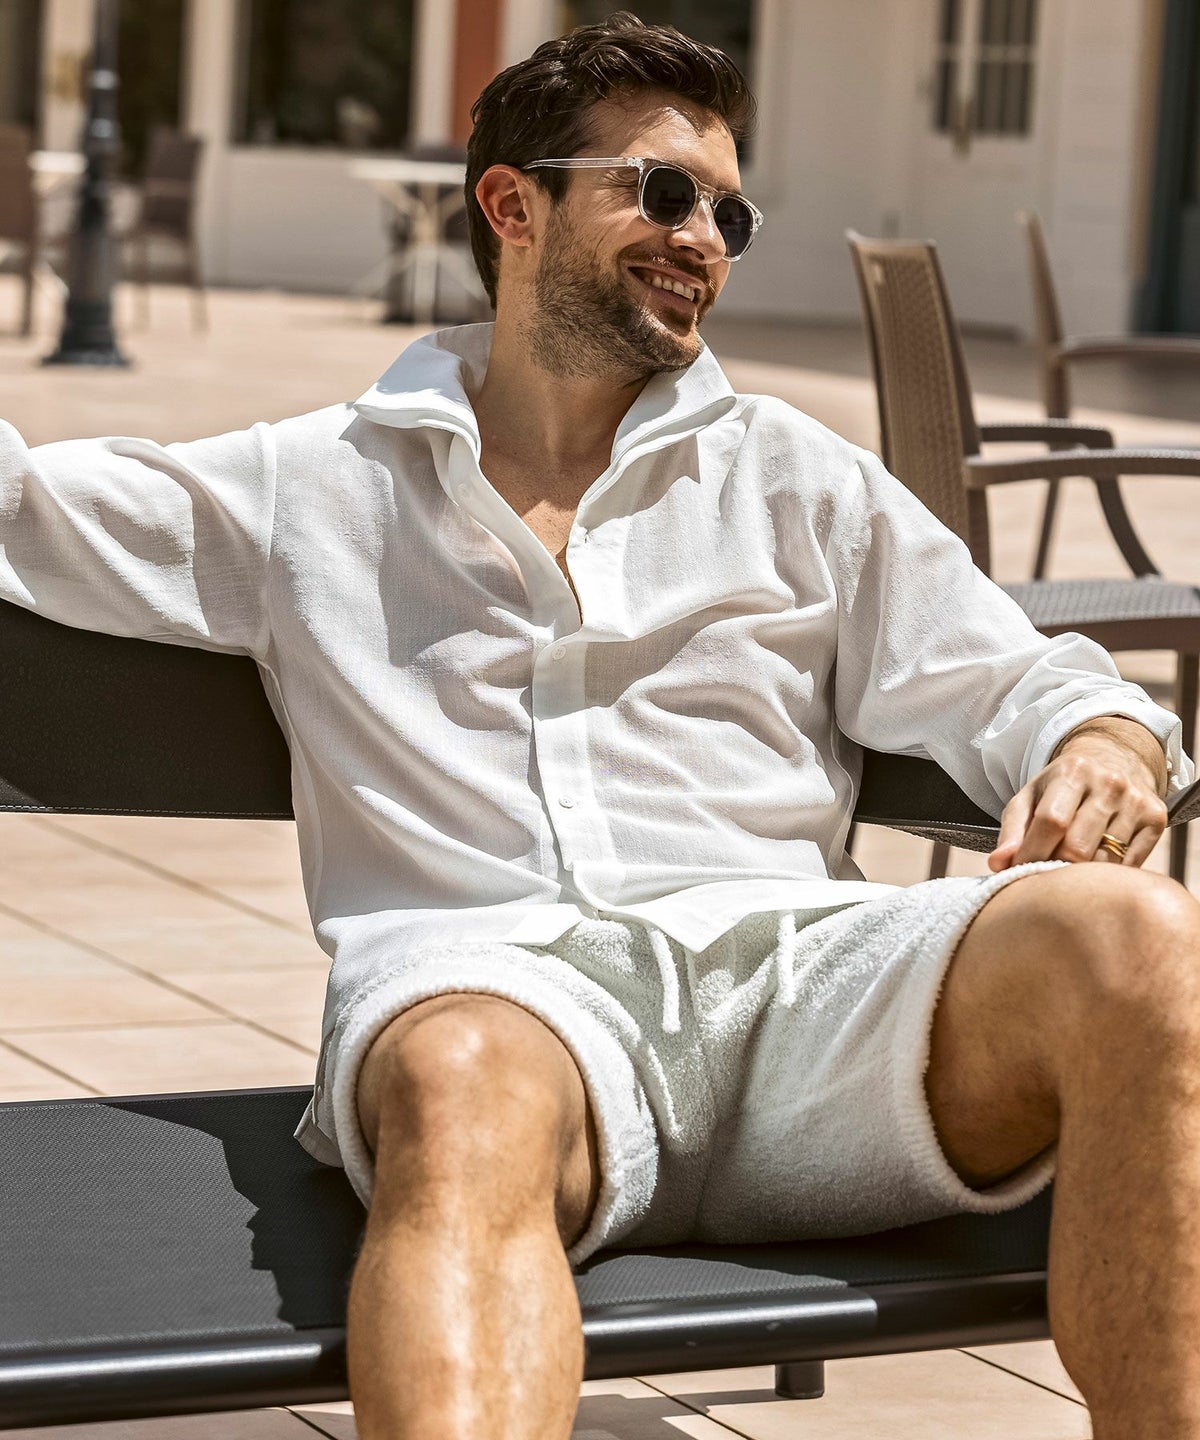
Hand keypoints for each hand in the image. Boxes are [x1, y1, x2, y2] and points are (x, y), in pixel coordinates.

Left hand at [988, 720, 1168, 870]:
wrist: (1116, 759)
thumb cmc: (1062, 786)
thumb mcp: (1031, 797)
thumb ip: (1012, 830)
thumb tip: (998, 864)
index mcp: (1073, 771)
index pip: (1051, 822)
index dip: (1032, 854)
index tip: (1017, 873)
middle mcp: (1109, 783)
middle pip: (1078, 847)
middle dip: (1054, 868)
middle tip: (1042, 877)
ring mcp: (1136, 801)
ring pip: (1103, 861)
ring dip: (1080, 877)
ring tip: (1065, 875)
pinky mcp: (1157, 819)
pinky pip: (1129, 865)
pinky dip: (1107, 876)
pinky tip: (1093, 872)